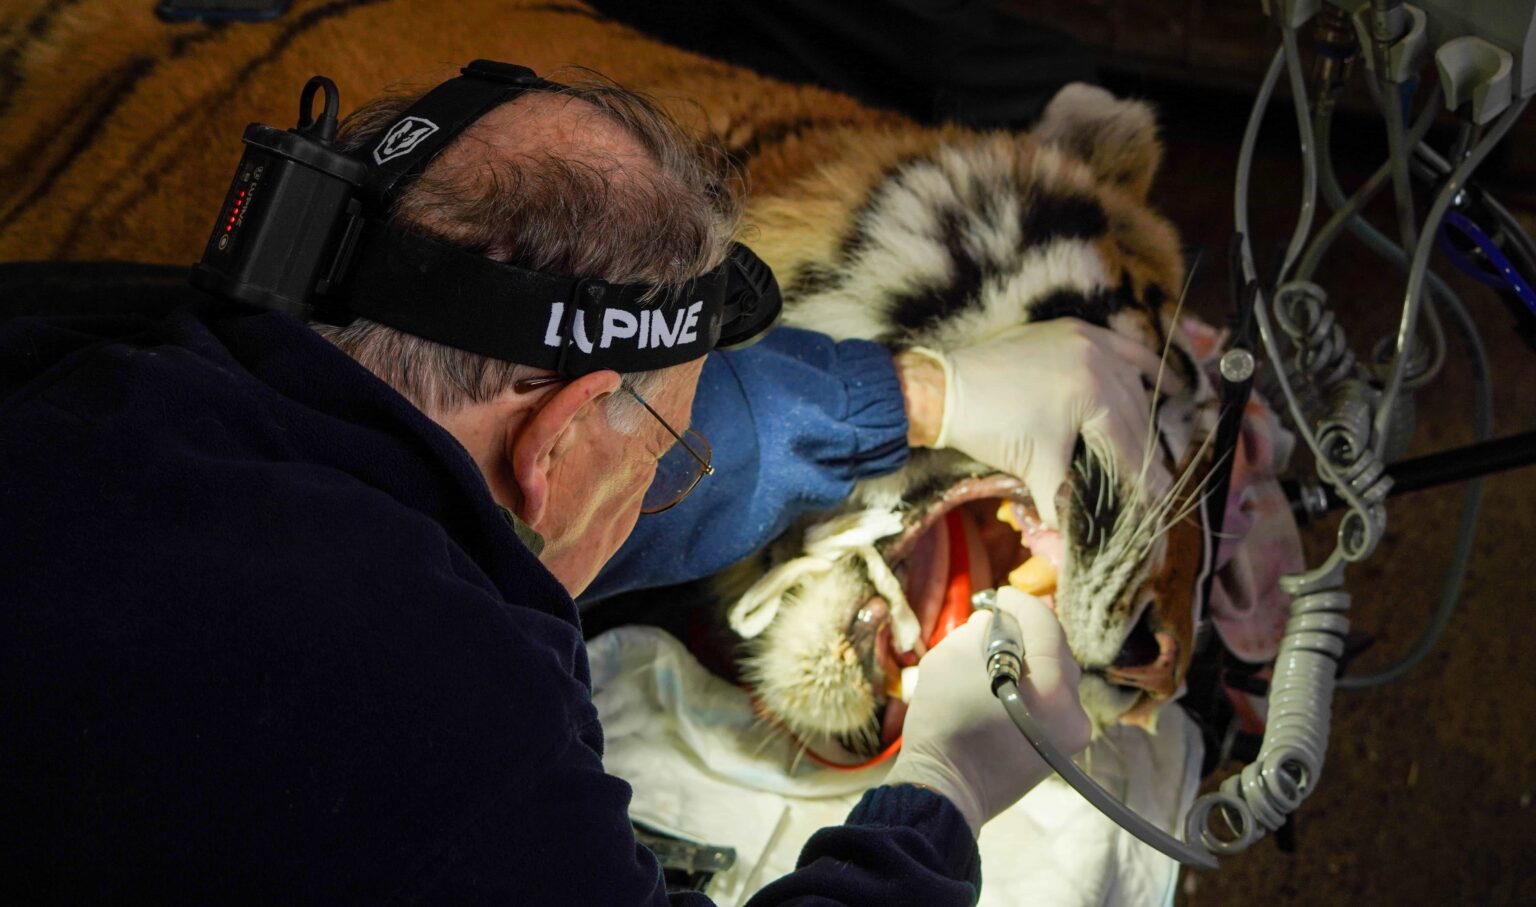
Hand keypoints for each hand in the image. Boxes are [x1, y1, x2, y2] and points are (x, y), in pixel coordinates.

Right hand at [883, 587, 1089, 835]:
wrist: (945, 789)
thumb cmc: (943, 722)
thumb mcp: (950, 658)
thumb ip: (981, 630)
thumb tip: (995, 623)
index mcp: (1052, 686)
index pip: (1044, 624)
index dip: (1021, 602)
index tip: (1000, 594)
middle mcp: (1074, 709)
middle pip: (1057, 649)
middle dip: (1029, 629)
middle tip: (1000, 619)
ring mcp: (1072, 732)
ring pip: (1058, 675)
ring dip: (1034, 657)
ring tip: (1002, 649)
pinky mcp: (1062, 748)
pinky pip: (1053, 700)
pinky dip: (1035, 684)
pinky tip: (1010, 680)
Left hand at [897, 318, 1176, 526]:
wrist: (945, 390)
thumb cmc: (990, 428)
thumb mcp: (1035, 467)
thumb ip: (1064, 501)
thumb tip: (1075, 543)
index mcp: (1092, 392)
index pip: (1127, 441)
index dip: (1142, 475)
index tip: (1158, 500)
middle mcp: (1096, 358)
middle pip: (1133, 412)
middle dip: (1144, 450)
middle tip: (1157, 482)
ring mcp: (1085, 339)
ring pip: (1130, 382)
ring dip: (1142, 414)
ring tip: (1152, 446)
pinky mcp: (1071, 331)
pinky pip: (1120, 347)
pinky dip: (1142, 366)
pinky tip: (1165, 384)